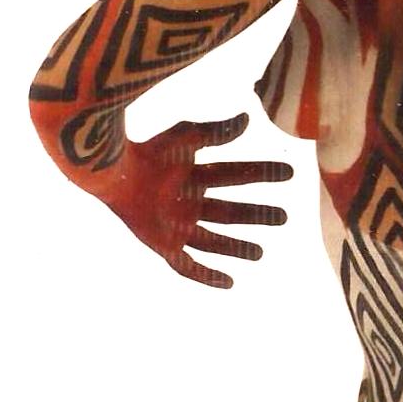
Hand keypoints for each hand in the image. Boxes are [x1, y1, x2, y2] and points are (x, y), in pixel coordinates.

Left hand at [105, 112, 292, 287]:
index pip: (236, 175)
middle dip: (256, 215)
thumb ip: (215, 132)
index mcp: (195, 176)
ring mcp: (176, 226)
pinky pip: (187, 266)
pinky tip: (229, 282)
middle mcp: (189, 202)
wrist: (113, 174)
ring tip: (259, 253)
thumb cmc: (148, 152)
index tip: (289, 172)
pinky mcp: (163, 245)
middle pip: (230, 212)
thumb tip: (246, 118)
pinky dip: (207, 276)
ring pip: (213, 241)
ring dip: (236, 248)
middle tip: (284, 217)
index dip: (262, 173)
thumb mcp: (186, 138)